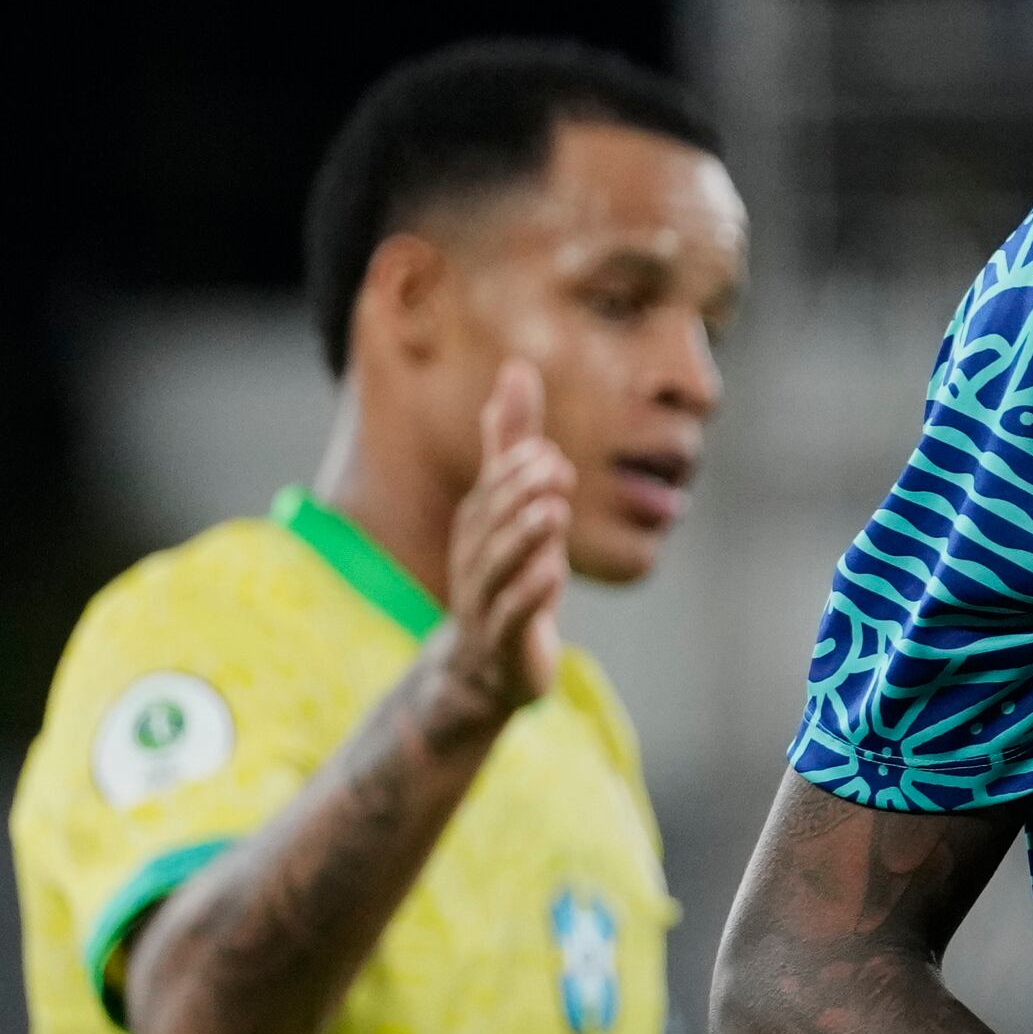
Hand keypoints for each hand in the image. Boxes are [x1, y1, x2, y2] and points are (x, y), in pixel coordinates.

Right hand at [429, 361, 570, 724]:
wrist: (483, 665)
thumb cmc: (505, 572)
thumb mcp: (511, 503)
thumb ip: (511, 441)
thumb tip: (517, 369)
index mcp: (479, 525)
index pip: (493, 491)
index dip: (515, 471)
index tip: (547, 451)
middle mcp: (477, 558)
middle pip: (493, 523)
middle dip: (519, 495)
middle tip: (554, 468)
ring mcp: (487, 600)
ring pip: (501, 566)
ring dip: (525, 537)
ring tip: (553, 511)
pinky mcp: (504, 639)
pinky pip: (513, 614)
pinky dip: (532, 594)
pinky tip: (553, 573)